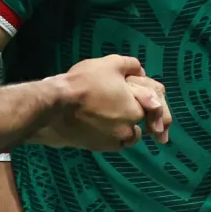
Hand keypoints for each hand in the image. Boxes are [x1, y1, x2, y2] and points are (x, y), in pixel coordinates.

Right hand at [43, 54, 170, 149]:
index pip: (155, 109)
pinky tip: (104, 126)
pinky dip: (113, 135)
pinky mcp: (98, 148)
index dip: (152, 102)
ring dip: (128, 128)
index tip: (154, 104)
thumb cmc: (86, 82)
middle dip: (142, 117)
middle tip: (138, 113)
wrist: (56, 105)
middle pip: (142, 123)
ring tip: (117, 117)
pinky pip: (113, 143)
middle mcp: (129, 130)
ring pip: (129, 136)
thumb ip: (132, 66)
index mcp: (136, 110)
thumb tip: (141, 71)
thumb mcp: (112, 63)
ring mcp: (113, 142)